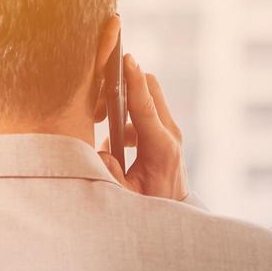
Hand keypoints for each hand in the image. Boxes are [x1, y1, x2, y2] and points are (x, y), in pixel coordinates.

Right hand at [98, 54, 187, 200]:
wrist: (174, 212)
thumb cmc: (150, 204)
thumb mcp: (126, 195)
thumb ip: (110, 172)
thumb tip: (100, 150)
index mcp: (162, 148)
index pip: (145, 106)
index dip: (134, 81)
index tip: (126, 58)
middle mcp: (170, 133)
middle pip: (150, 88)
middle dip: (122, 86)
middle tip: (98, 107)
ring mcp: (170, 130)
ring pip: (146, 97)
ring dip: (121, 104)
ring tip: (100, 123)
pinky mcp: (166, 131)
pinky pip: (145, 110)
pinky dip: (126, 117)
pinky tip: (113, 142)